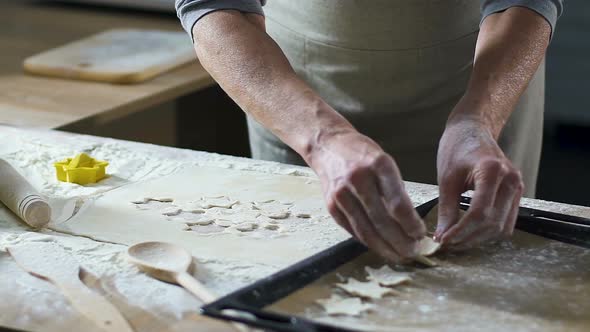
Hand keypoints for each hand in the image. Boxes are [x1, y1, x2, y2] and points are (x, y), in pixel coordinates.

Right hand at [306, 129, 425, 261]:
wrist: (328, 146)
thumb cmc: (362, 154)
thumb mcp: (384, 162)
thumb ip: (395, 189)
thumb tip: (410, 222)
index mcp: (378, 165)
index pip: (398, 204)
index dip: (411, 225)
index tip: (420, 235)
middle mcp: (358, 179)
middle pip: (382, 221)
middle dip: (400, 241)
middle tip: (412, 252)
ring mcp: (342, 194)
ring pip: (366, 230)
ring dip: (384, 248)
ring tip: (398, 255)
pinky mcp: (331, 205)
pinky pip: (352, 229)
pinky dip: (367, 241)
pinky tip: (379, 246)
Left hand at [435, 116, 523, 248]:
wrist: (472, 129)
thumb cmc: (456, 148)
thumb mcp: (446, 179)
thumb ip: (446, 209)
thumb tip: (442, 237)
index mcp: (492, 171)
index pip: (479, 212)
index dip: (461, 231)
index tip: (444, 240)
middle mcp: (510, 180)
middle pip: (492, 223)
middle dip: (469, 238)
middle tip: (447, 243)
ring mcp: (517, 187)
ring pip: (502, 227)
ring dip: (479, 238)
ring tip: (456, 241)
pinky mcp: (516, 193)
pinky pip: (506, 221)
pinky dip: (488, 231)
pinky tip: (469, 232)